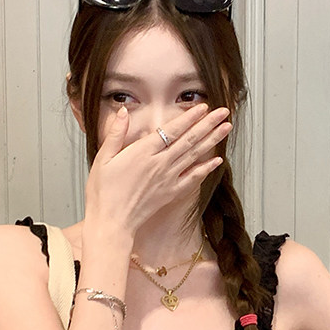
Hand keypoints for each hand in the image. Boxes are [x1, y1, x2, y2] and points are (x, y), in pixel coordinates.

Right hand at [83, 102, 231, 237]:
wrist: (111, 222)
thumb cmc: (103, 192)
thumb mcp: (103, 158)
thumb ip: (115, 133)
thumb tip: (123, 112)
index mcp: (143, 152)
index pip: (172, 130)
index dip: (189, 117)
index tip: (203, 107)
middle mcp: (160, 164)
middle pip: (189, 140)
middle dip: (208, 124)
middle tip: (224, 113)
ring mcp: (168, 179)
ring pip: (194, 155)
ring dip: (212, 140)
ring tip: (226, 128)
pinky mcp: (171, 193)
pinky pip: (193, 178)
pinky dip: (206, 168)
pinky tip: (217, 160)